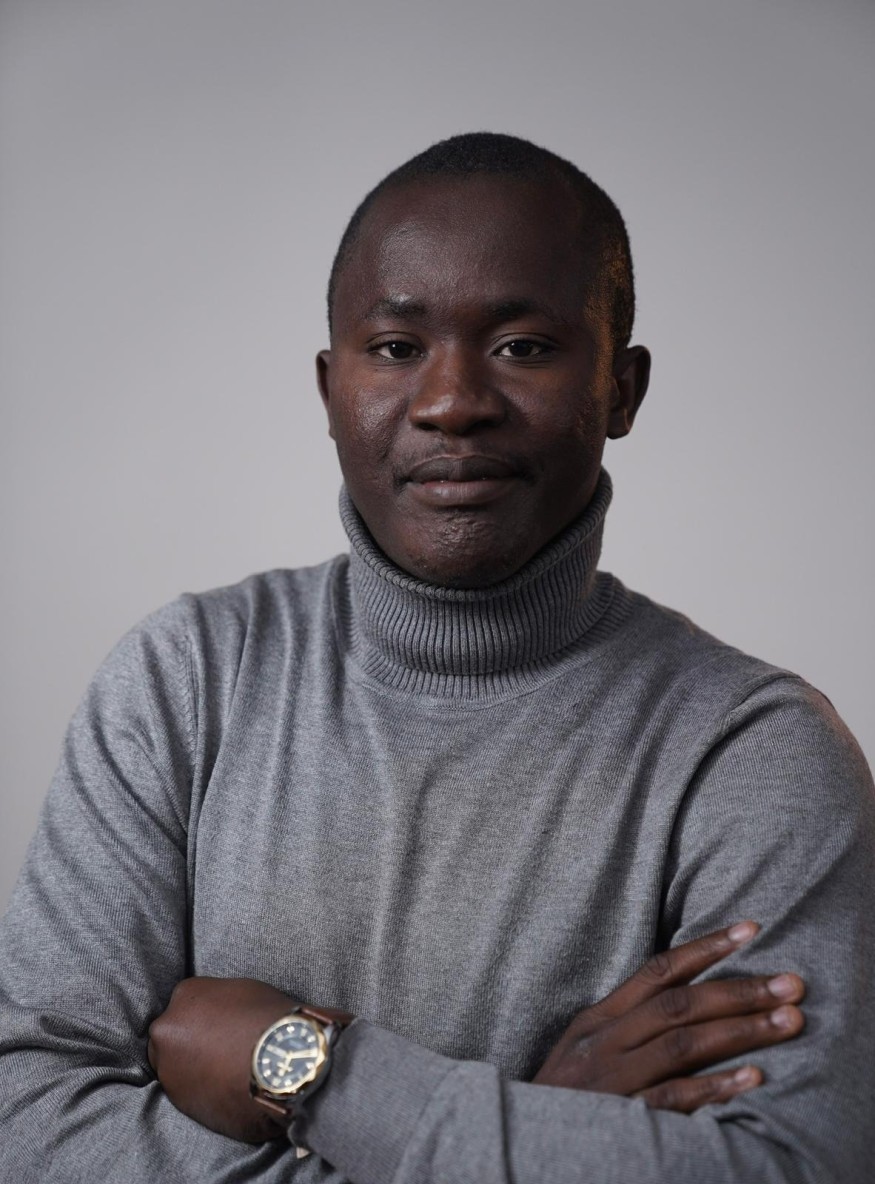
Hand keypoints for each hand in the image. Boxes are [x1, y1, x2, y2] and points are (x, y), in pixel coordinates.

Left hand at [147, 977, 351, 1142]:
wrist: (279, 1064)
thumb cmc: (269, 1022)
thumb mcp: (244, 992)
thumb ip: (219, 1001)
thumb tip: (218, 1014)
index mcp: (185, 995)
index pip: (185, 1005)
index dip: (204, 1019)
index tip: (219, 1029)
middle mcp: (167, 1029)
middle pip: (170, 1037)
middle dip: (188, 1044)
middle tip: (218, 1052)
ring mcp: (168, 1067)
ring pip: (174, 1067)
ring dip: (192, 1070)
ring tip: (224, 1075)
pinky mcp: (178, 1101)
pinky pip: (186, 1093)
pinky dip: (201, 1092)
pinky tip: (224, 1090)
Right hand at [532, 921, 804, 1112]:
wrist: (518, 1136)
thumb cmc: (560, 1095)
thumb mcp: (582, 1046)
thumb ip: (624, 1021)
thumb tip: (679, 994)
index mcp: (599, 1018)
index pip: (658, 970)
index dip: (705, 947)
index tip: (750, 930)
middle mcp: (607, 1041)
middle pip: (680, 1004)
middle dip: (740, 990)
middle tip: (790, 983)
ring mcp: (614, 1079)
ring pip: (683, 1044)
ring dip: (740, 1031)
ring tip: (788, 1022)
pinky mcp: (622, 1118)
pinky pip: (674, 1098)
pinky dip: (714, 1087)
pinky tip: (753, 1078)